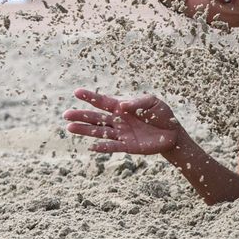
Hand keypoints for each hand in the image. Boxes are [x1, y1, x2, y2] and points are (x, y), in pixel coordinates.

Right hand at [63, 89, 181, 154]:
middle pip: (96, 118)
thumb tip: (122, 105)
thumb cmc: (160, 113)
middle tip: (66, 114)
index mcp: (122, 107)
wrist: (172, 131)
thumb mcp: (152, 102)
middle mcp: (118, 120)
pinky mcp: (127, 146)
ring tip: (70, 127)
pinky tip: (91, 146)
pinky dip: (102, 147)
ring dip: (85, 130)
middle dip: (81, 116)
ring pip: (100, 132)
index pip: (104, 101)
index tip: (76, 92)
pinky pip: (112, 146)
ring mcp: (121, 134)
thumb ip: (138, 103)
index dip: (90, 97)